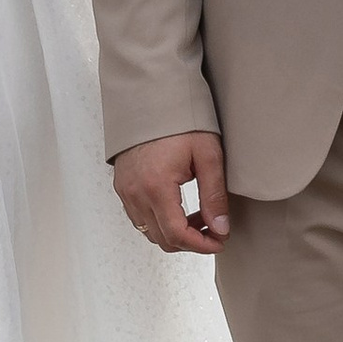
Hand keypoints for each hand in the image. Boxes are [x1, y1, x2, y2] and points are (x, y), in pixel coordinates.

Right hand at [113, 131, 229, 252]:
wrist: (150, 96)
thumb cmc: (180, 120)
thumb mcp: (207, 154)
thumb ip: (214, 195)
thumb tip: (220, 228)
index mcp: (156, 186)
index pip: (177, 234)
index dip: (202, 245)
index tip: (220, 240)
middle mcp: (135, 192)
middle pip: (163, 239)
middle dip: (191, 241)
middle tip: (214, 229)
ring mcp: (125, 190)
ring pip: (150, 232)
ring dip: (176, 232)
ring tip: (200, 216)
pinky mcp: (122, 185)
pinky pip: (140, 218)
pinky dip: (160, 222)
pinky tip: (180, 208)